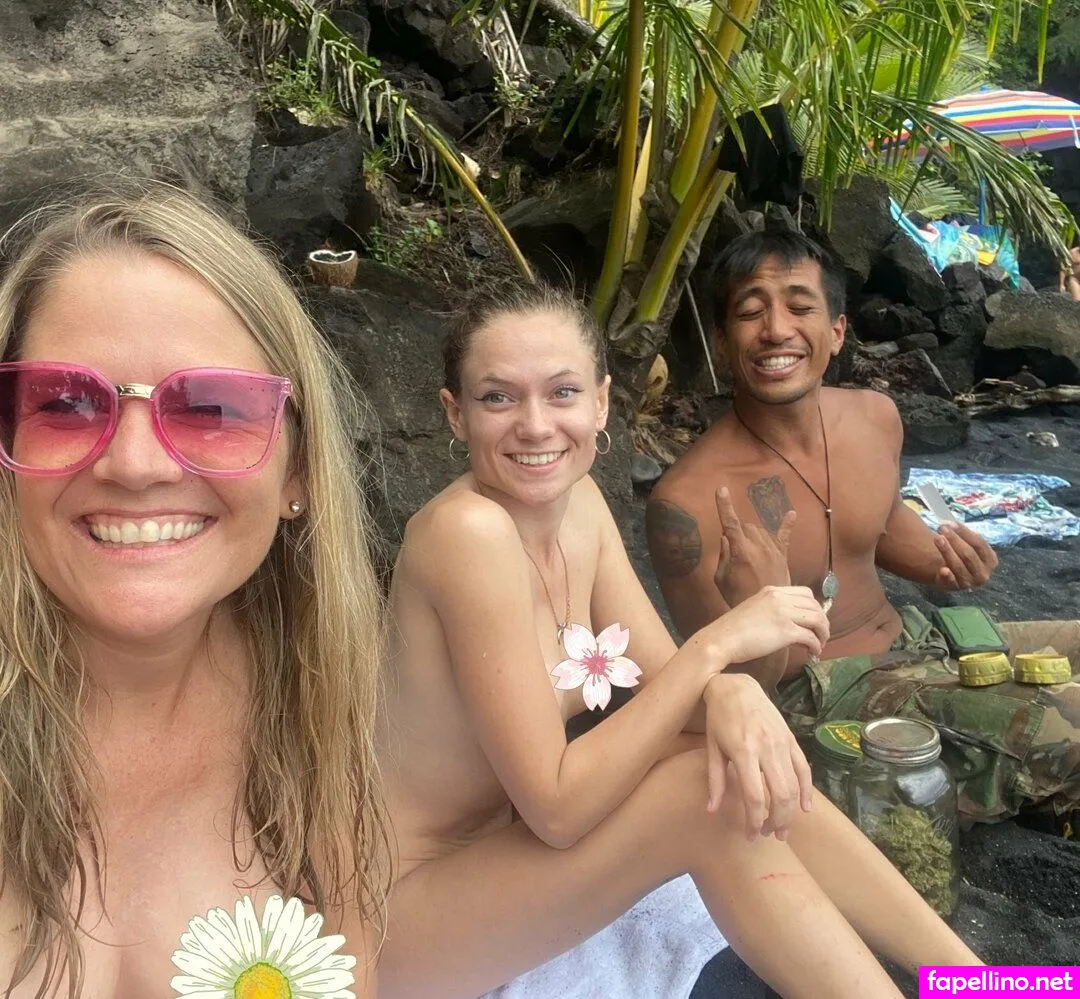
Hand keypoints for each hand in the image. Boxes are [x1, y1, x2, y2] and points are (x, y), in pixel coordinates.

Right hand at [700, 584, 829, 665]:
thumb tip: (789, 623)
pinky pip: (810, 636)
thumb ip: (772, 610)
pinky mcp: (785, 631)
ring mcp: (783, 613)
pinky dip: (816, 645)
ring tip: (820, 644)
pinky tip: (813, 652)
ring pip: (817, 619)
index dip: (815, 607)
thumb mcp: (754, 609)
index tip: (814, 620)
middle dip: (823, 621)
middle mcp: (779, 598)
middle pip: (814, 606)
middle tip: (821, 635)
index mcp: (771, 591)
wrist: (721, 639)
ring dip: (822, 633)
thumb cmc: (732, 630)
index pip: (805, 593)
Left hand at [702, 673, 812, 839]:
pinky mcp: (791, 739)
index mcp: (744, 752)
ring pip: (794, 786)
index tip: (750, 835)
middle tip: (768, 834)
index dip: (753, 821)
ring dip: (790, 812)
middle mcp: (767, 748)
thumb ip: (715, 781)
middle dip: (776, 822)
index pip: (754, 797)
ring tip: (781, 828)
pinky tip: (805, 808)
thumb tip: (712, 811)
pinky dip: (807, 790)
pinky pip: (804, 769)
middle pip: (780, 796)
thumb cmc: (718, 718)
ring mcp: (782, 743)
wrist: (736, 686)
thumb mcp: (712, 748)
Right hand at [714, 487, 794, 606]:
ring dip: (752, 535)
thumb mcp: (721, 578)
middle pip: (746, 526)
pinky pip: (785, 536)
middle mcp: (759, 546)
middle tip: (734, 550)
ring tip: (749, 553)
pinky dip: (787, 524)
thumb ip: (723, 554)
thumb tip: (726, 537)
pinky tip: (792, 513)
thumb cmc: (738, 597)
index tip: (721, 490)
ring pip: (760, 530)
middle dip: (738, 532)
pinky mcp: (782, 556)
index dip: (724, 506)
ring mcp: (773, 550)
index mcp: (741, 551)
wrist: (766, 614)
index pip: (730, 523)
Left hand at [934, 522, 997, 588]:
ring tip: (938, 538)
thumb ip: (965, 536)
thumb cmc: (964, 555)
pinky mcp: (955, 588)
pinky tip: (943, 570)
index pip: (979, 544)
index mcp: (991, 560)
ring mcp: (970, 582)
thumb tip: (951, 524)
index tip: (951, 523)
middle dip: (954, 539)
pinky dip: (948, 576)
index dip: (965, 533)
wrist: (955, 575)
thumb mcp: (971, 546)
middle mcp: (983, 573)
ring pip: (958, 565)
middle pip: (968, 554)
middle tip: (942, 528)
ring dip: (947, 551)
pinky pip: (951, 582)